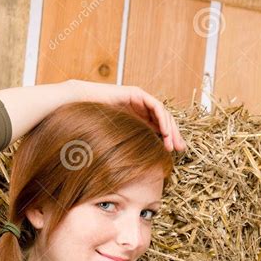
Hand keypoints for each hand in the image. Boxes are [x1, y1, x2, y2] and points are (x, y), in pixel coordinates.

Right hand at [66, 79, 186, 151]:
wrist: (80, 105)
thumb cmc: (93, 124)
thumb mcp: (117, 140)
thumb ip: (132, 147)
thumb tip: (143, 167)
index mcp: (138, 118)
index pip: (160, 127)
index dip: (169, 139)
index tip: (175, 153)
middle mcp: (141, 108)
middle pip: (165, 120)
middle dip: (174, 135)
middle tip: (181, 149)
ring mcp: (140, 100)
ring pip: (163, 113)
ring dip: (170, 128)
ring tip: (172, 143)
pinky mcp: (136, 93)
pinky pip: (155, 105)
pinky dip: (162, 118)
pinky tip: (164, 132)